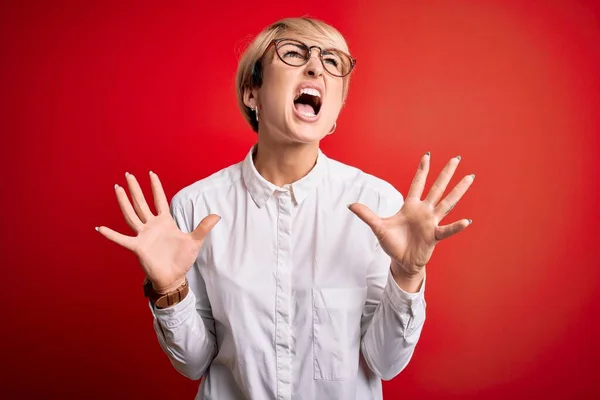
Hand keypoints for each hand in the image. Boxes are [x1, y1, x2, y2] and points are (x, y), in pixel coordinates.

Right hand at [96, 171, 220, 292]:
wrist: (174, 277)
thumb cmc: (183, 259)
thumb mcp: (195, 241)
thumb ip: (203, 227)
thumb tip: (217, 215)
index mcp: (165, 222)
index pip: (160, 200)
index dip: (156, 187)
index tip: (151, 173)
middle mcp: (152, 226)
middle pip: (142, 203)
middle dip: (136, 189)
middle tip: (128, 174)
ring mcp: (143, 235)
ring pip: (132, 215)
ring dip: (124, 202)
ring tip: (117, 188)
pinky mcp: (138, 247)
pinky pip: (122, 239)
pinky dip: (111, 235)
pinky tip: (100, 228)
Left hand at [348, 153, 473, 281]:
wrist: (401, 262)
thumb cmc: (393, 243)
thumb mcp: (378, 227)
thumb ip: (367, 215)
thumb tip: (351, 205)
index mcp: (410, 206)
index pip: (417, 184)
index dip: (422, 170)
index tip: (427, 155)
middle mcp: (424, 211)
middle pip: (437, 188)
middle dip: (446, 174)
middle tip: (456, 159)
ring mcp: (431, 223)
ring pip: (447, 203)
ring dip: (458, 191)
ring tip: (469, 178)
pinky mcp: (434, 236)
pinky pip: (447, 230)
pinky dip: (456, 226)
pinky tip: (466, 221)